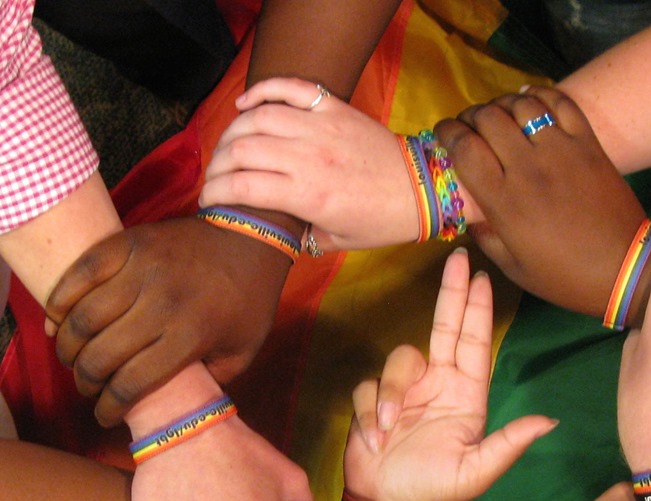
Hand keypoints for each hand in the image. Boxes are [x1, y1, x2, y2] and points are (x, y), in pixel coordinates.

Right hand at [44, 217, 291, 425]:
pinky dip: (60, 301)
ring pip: (83, 318)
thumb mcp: (243, 351)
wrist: (252, 238)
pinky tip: (58, 323)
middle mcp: (163, 304)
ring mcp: (143, 269)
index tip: (104, 417)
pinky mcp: (129, 243)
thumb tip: (174, 405)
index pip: (133, 383)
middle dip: (86, 382)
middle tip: (87, 388)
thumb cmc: (248, 301)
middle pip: (101, 355)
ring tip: (72, 359)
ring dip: (69, 347)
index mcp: (192, 336)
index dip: (111, 408)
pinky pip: (79, 274)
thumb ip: (210, 381)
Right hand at [200, 77, 418, 250]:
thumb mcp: (338, 241)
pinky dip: (261, 91)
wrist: (421, 189)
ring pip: (256, 117)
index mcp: (308, 195)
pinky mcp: (332, 107)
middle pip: (240, 149)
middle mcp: (308, 157)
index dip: (215, 193)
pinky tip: (245, 105)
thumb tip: (273, 229)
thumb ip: (300, 235)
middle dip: (217, 165)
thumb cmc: (381, 221)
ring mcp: (320, 127)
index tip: (209, 201)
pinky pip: (288, 88)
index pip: (241, 187)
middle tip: (217, 177)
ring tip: (228, 148)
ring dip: (232, 131)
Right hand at [343, 248, 556, 500]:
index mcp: (467, 397)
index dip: (476, 310)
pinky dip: (369, 410)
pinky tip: (375, 438)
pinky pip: (369, 385)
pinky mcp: (374, 401)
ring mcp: (406, 391)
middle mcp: (439, 385)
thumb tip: (549, 422)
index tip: (480, 277)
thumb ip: (508, 445)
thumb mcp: (476, 472)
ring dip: (392, 391)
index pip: (474, 344)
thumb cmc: (435, 489)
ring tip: (389, 428)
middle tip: (457, 258)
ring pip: (399, 360)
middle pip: (444, 328)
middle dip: (451, 294)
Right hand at [436, 85, 646, 315]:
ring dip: (502, 103)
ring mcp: (561, 150)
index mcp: (504, 201)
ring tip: (498, 113)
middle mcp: (528, 168)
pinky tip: (530, 99)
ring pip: (521, 104)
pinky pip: (560, 102)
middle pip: (488, 118)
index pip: (464, 148)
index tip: (443, 134)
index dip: (447, 133)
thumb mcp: (513, 268)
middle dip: (470, 116)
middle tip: (469, 125)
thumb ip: (485, 236)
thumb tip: (468, 212)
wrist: (624, 269)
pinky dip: (540, 94)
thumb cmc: (564, 277)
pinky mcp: (588, 142)